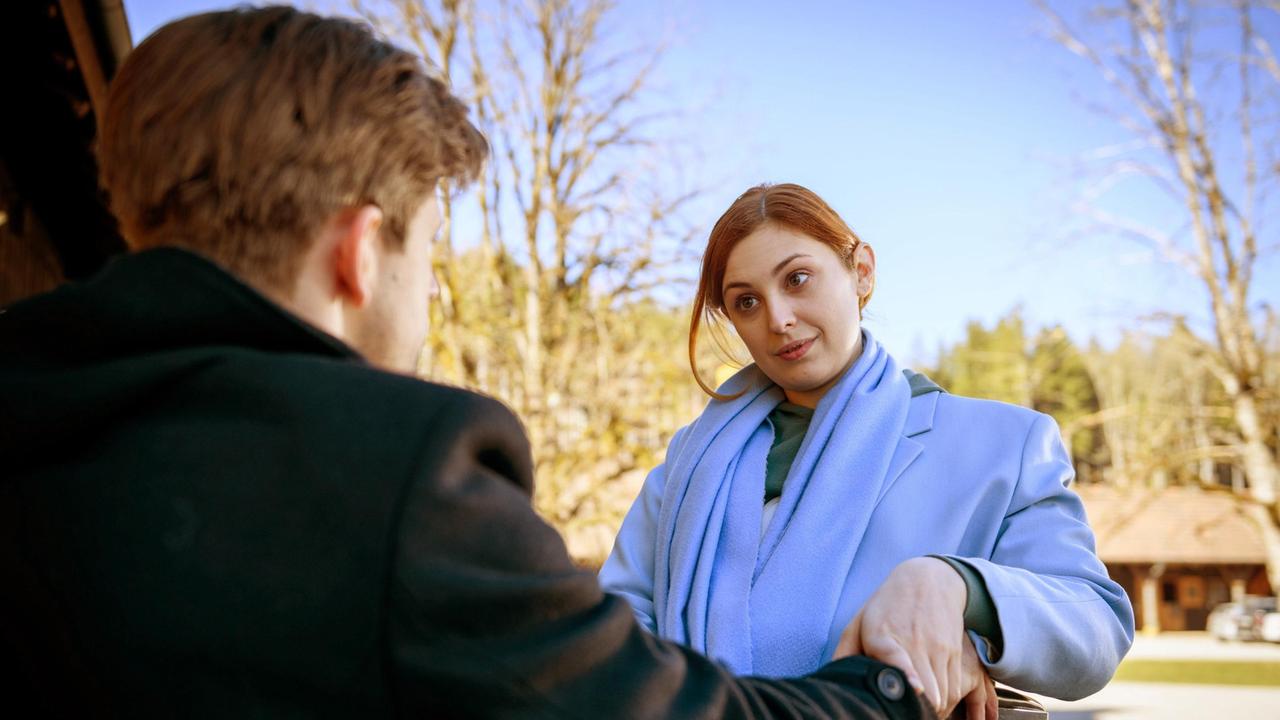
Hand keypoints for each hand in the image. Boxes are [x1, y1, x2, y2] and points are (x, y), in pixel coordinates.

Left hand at [833, 557, 994, 718]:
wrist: (929, 580)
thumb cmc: (887, 606)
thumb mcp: (860, 622)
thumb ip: (846, 652)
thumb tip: (833, 680)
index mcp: (882, 634)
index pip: (895, 655)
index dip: (906, 674)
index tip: (915, 688)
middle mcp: (913, 642)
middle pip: (925, 690)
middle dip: (916, 710)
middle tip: (902, 715)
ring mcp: (937, 648)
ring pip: (942, 695)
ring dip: (932, 709)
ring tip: (917, 712)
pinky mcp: (953, 652)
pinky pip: (954, 689)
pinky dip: (944, 702)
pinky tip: (932, 702)